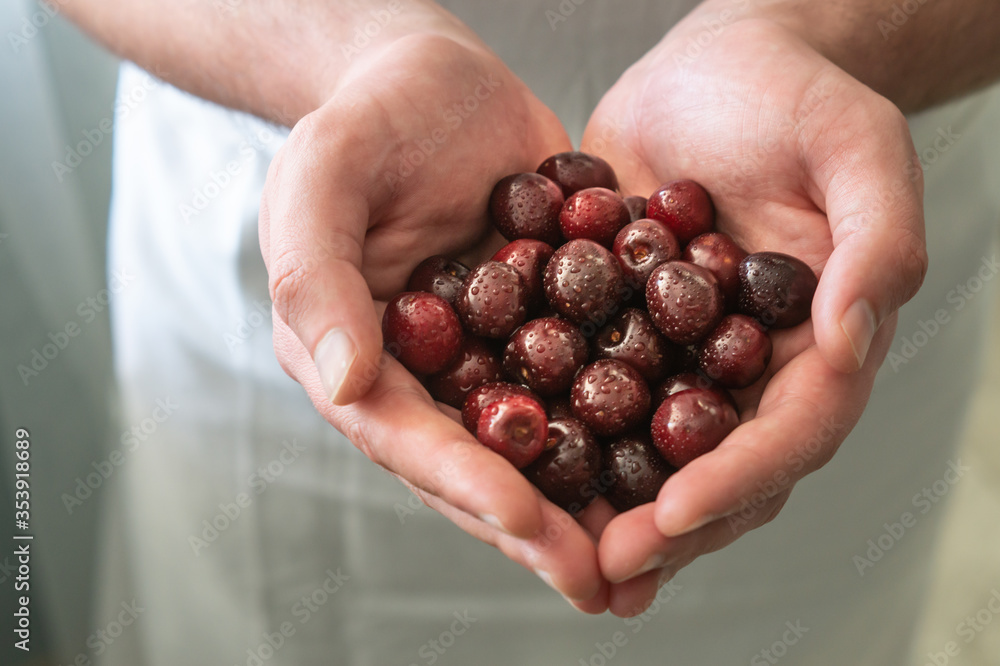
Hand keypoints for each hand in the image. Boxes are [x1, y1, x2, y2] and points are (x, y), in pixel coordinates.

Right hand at [259, 33, 610, 609]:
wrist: (431, 77)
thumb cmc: (362, 119)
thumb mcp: (321, 179)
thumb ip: (317, 278)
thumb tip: (349, 383)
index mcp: (354, 356)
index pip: (405, 434)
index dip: (463, 480)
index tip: (526, 518)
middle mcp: (422, 374)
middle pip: (478, 461)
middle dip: (538, 524)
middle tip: (602, 578)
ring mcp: (488, 354)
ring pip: (541, 439)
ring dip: (591, 499)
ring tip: (651, 552)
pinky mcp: (545, 323)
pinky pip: (587, 379)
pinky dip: (629, 422)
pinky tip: (682, 458)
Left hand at [581, 16, 927, 614]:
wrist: (717, 68)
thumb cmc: (797, 97)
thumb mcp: (856, 148)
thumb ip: (876, 242)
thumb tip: (846, 341)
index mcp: (816, 344)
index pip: (788, 433)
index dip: (736, 480)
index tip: (675, 513)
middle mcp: (748, 369)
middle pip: (715, 469)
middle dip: (662, 525)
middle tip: (600, 570)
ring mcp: (680, 356)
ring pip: (646, 451)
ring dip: (603, 508)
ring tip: (553, 555)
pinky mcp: (619, 328)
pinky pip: (587, 390)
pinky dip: (555, 433)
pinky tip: (505, 465)